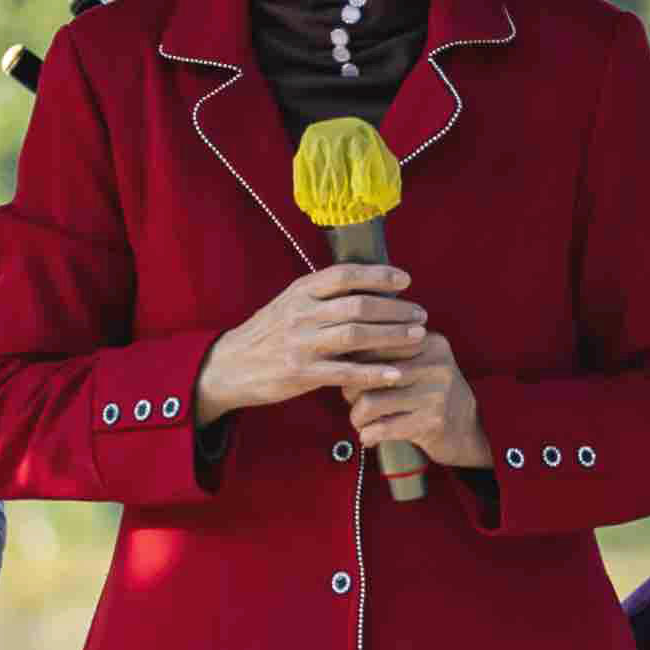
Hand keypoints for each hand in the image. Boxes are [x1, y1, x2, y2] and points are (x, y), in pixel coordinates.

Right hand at [196, 264, 428, 418]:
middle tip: (421, 313)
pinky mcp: (302, 373)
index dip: (378, 275)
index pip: (344, 275)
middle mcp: (301, 313)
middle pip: (357, 305)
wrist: (229, 366)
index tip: (405, 280)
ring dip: (392, 336)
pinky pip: (345, 372)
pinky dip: (374, 373)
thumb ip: (322, 296)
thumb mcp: (289, 304)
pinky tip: (396, 374)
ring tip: (418, 336)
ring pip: (355, 335)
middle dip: (395, 309)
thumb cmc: (267, 334)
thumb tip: (366, 286)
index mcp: (300, 291)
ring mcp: (301, 344)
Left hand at [344, 323, 491, 472]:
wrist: (467, 430)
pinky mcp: (433, 422)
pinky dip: (369, 435)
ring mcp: (436, 393)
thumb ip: (387, 354)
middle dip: (351, 392)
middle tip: (352, 402)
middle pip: (369, 372)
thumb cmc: (429, 394)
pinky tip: (369, 436)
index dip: (353, 363)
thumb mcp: (418, 364)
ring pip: (371, 402)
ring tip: (360, 422)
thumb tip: (340, 358)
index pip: (374, 344)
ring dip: (357, 417)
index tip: (350, 377)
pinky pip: (384, 428)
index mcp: (429, 342)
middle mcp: (435, 363)